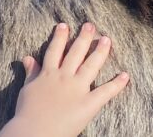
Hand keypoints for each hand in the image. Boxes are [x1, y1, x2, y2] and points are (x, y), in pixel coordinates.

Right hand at [0, 22, 129, 136]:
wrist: (35, 131)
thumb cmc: (27, 112)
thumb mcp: (27, 89)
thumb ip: (31, 73)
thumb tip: (28, 58)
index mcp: (48, 74)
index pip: (55, 50)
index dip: (60, 37)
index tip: (64, 25)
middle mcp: (63, 77)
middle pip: (75, 53)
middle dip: (84, 38)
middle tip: (91, 25)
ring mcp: (77, 89)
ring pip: (91, 65)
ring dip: (100, 52)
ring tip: (107, 39)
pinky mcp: (88, 103)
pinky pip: (105, 92)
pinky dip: (116, 84)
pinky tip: (125, 75)